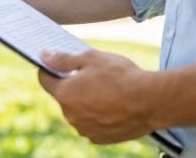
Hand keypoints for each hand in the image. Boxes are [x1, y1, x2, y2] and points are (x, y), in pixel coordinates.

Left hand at [37, 49, 157, 144]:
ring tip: (108, 91)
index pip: (44, 79)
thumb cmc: (121, 76)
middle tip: (93, 76)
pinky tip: (114, 106)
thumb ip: (63, 59)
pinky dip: (99, 116)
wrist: (150, 101)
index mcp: (65, 94)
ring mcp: (85, 129)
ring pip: (79, 111)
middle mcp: (70, 115)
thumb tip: (44, 56)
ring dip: (87, 102)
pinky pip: (92, 124)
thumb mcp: (90, 58)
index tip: (59, 64)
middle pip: (64, 96)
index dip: (50, 69)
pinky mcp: (100, 138)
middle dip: (74, 86)